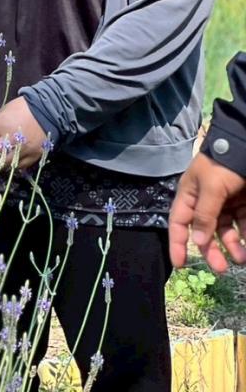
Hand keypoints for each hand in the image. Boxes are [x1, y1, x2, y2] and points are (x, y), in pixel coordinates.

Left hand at [0, 97, 46, 171]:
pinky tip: (3, 167)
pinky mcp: (34, 155)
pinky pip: (19, 165)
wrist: (50, 110)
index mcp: (1, 125)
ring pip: (3, 163)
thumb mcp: (5, 110)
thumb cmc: (24, 107)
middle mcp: (10, 140)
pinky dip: (10, 167)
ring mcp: (23, 150)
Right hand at [169, 153, 245, 272]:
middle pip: (205, 232)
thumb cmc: (222, 166)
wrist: (245, 147)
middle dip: (211, 251)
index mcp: (190, 196)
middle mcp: (205, 202)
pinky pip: (243, 224)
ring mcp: (225, 204)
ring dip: (232, 246)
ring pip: (226, 231)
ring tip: (241, 259)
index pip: (180, 223)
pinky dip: (245, 235)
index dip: (178, 243)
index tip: (179, 264)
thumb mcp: (211, 188)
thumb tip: (199, 241)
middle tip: (220, 269)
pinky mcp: (242, 205)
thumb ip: (205, 215)